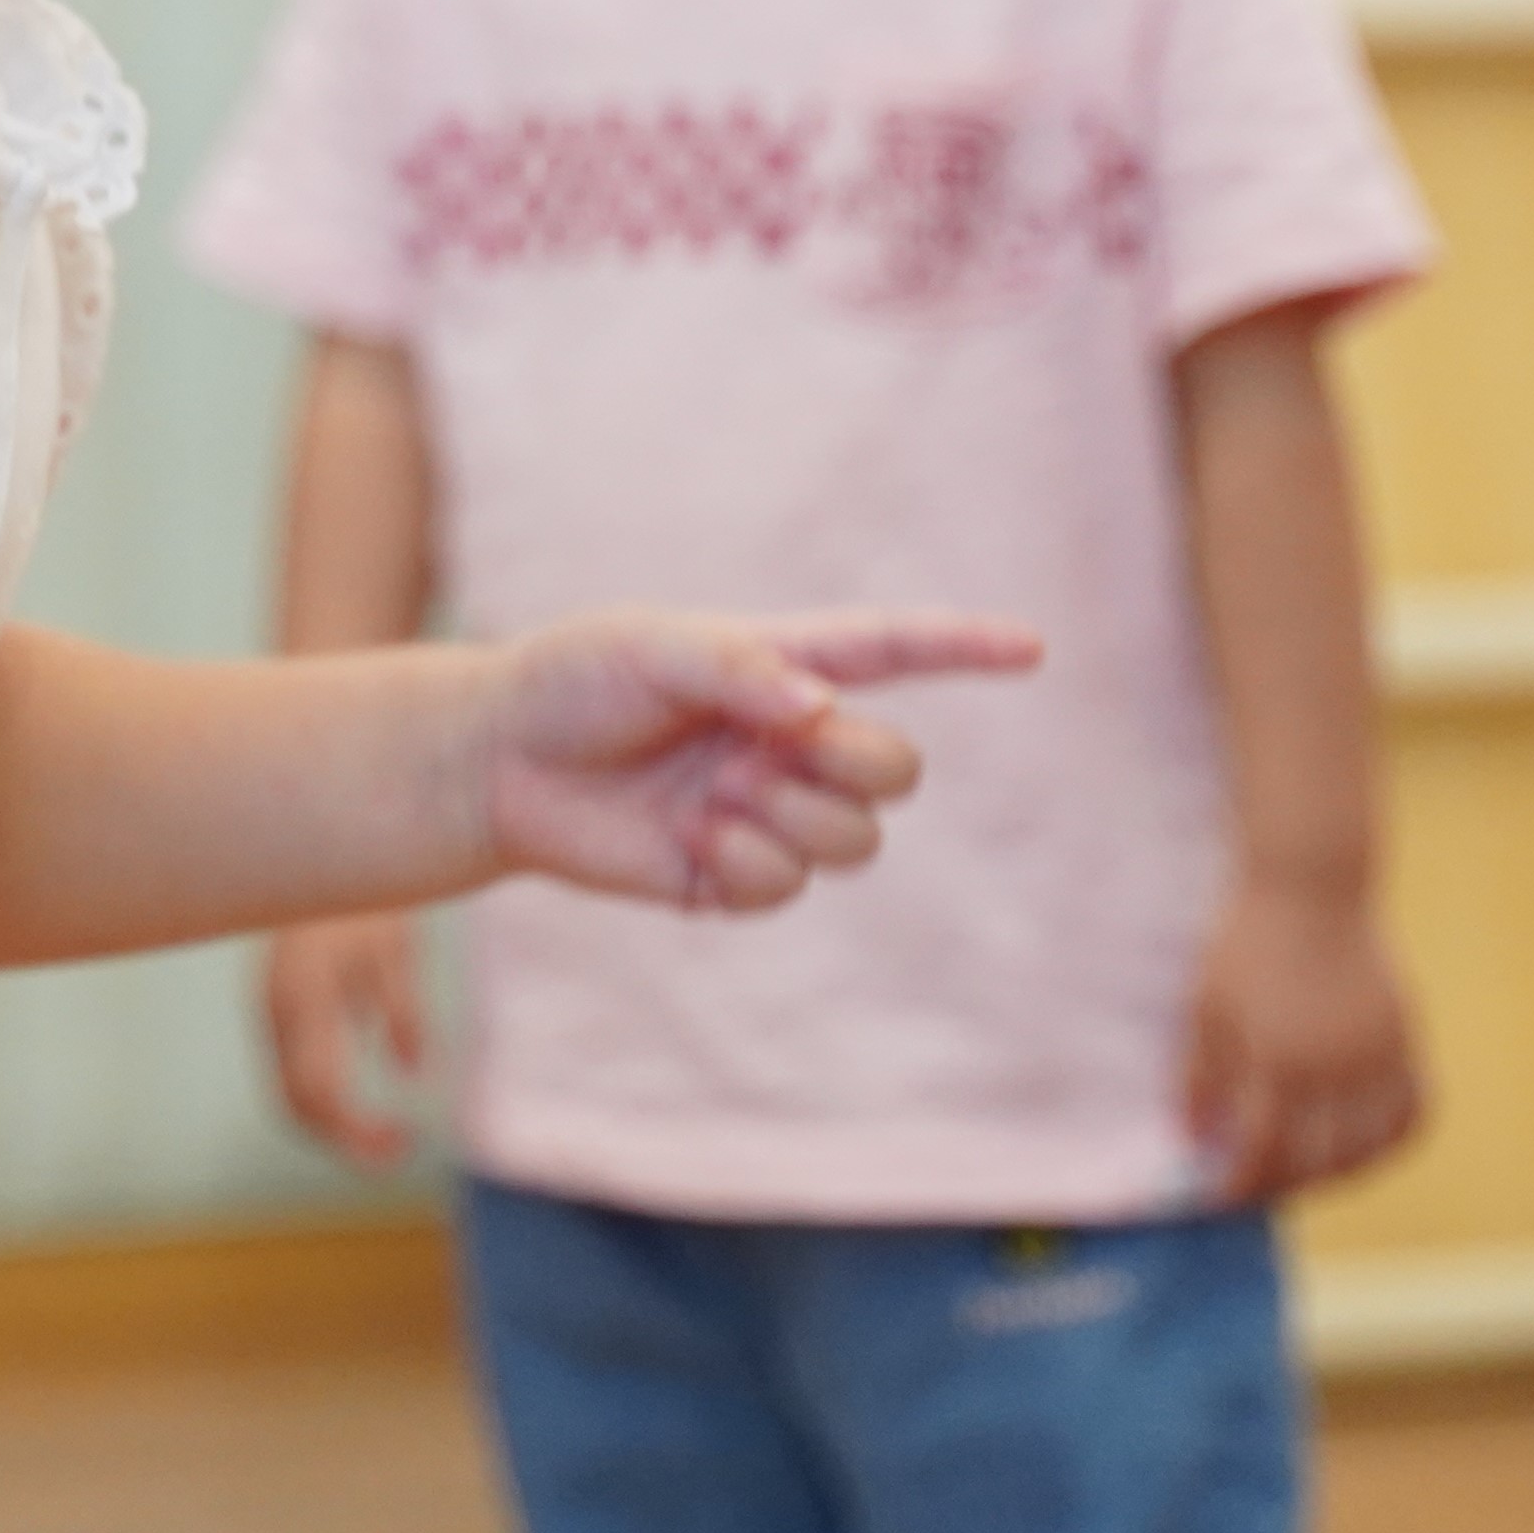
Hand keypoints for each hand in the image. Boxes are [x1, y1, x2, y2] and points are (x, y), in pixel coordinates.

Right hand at [263, 912, 430, 1164]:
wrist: (312, 845)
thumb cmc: (364, 888)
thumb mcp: (395, 948)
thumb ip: (403, 1010)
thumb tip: (414, 1073)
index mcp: (303, 997)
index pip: (318, 1091)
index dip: (358, 1133)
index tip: (407, 1145)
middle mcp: (276, 1010)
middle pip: (296, 1102)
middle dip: (345, 1139)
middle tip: (401, 1150)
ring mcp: (271, 1009)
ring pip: (289, 1091)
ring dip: (335, 1124)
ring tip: (391, 1133)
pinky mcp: (277, 1006)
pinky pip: (293, 1070)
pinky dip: (326, 1099)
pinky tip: (364, 1103)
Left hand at [477, 612, 1039, 914]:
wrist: (499, 761)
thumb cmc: (574, 681)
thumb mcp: (649, 647)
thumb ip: (739, 668)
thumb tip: (817, 711)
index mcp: (783, 668)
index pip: (894, 652)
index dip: (964, 647)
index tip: (1033, 647)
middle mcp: (790, 742)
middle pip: (896, 768)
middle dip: (855, 764)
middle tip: (768, 750)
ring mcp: (767, 812)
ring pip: (856, 838)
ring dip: (794, 817)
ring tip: (714, 793)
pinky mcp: (730, 875)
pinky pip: (785, 885)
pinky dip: (745, 860)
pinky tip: (689, 836)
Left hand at [1183, 876, 1423, 1201]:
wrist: (1311, 890)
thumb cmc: (1245, 946)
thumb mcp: (1207, 1009)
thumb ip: (1199, 1080)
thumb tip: (1192, 1140)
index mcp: (1281, 1063)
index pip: (1265, 1153)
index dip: (1241, 1185)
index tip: (1219, 1199)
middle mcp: (1337, 1070)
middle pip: (1321, 1161)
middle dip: (1286, 1185)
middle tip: (1260, 1189)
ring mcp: (1380, 1057)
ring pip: (1372, 1146)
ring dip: (1340, 1173)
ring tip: (1308, 1175)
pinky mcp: (1406, 1040)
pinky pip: (1412, 1110)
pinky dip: (1390, 1139)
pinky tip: (1364, 1147)